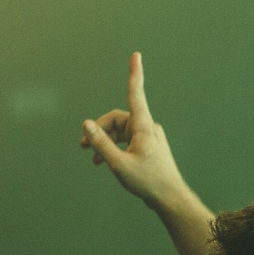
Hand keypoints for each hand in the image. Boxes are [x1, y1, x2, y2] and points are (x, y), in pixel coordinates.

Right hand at [80, 52, 188, 208]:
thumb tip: (86, 125)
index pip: (136, 94)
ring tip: (92, 158)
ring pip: (122, 131)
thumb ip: (101, 144)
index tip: (136, 56)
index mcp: (143, 127)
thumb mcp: (119, 164)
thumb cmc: (148, 182)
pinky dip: (115, 147)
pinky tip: (104, 162)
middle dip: (100, 130)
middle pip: (118, 119)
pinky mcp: (149, 148)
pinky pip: (128, 141)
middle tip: (84, 145)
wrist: (170, 198)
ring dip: (106, 141)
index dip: (134, 74)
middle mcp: (148, 128)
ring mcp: (149, 138)